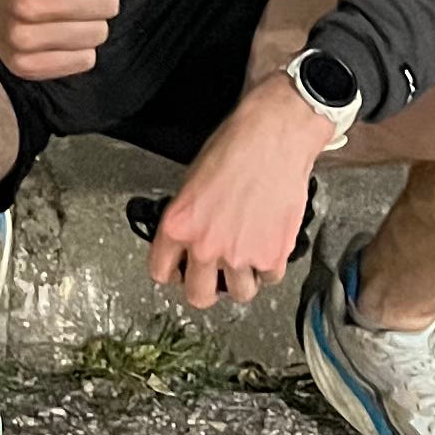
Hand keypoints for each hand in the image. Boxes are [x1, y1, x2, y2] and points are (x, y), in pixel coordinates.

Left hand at [146, 72, 327, 310]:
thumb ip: (187, 220)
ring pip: (240, 294)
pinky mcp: (272, 256)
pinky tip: (268, 244)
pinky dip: (270, 266)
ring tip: (247, 256)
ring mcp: (239, 255)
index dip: (172, 272)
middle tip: (216, 275)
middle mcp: (205, 247)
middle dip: (207, 288)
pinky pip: (269, 278)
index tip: (181, 269)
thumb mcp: (191, 183)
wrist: (273, 138)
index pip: (161, 272)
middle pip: (199, 295)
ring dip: (243, 278)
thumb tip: (189, 242)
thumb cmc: (234, 148)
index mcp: (177, 226)